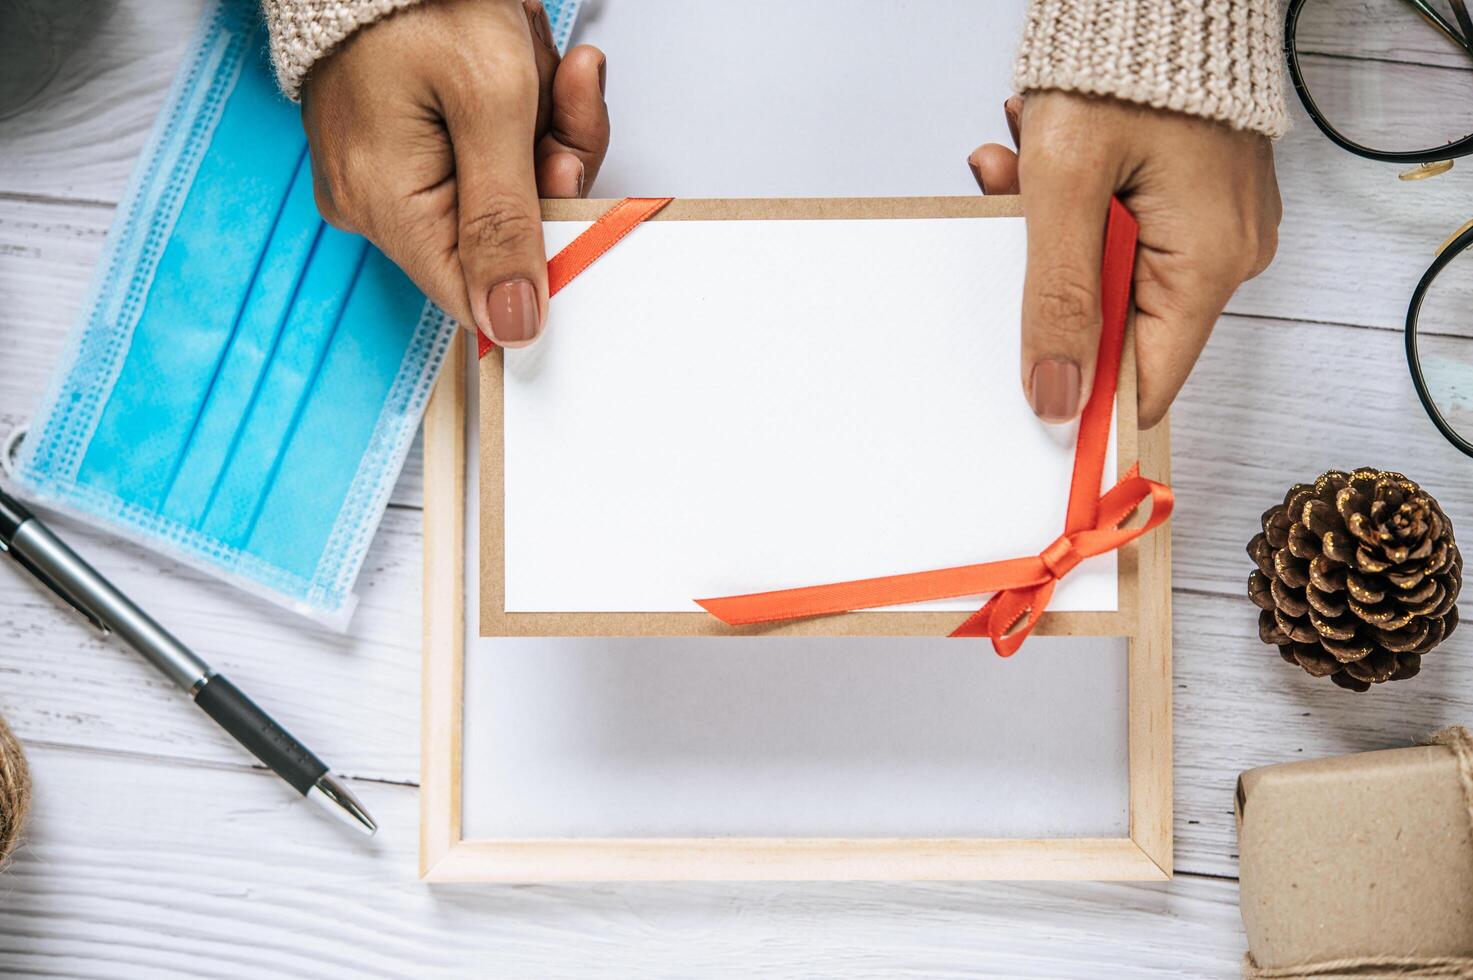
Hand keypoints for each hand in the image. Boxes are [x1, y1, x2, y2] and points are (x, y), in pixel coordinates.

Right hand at [301, 0, 609, 346]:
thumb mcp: (492, 104)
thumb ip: (508, 220)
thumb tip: (513, 325)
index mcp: (384, 205)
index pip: (478, 294)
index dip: (540, 256)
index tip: (566, 183)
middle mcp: (376, 201)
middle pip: (503, 236)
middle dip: (548, 159)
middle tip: (557, 92)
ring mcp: (390, 173)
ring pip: (507, 192)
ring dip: (542, 125)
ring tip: (532, 59)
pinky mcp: (407, 147)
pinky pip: (488, 158)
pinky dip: (520, 112)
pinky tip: (520, 63)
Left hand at [968, 93, 1280, 428]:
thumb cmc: (1124, 64)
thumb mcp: (1067, 187)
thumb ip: (1057, 300)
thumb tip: (1055, 398)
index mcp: (1208, 265)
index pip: (1146, 381)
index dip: (1086, 395)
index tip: (1027, 395)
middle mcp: (1222, 253)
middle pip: (1113, 318)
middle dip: (1047, 275)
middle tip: (1009, 207)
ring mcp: (1207, 224)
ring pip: (1102, 267)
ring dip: (1046, 225)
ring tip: (1019, 158)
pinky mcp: (1187, 196)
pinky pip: (1114, 226)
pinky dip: (1068, 200)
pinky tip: (1040, 150)